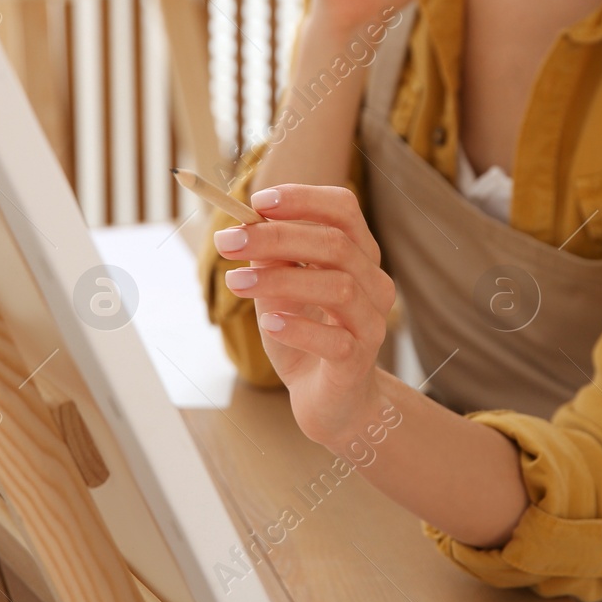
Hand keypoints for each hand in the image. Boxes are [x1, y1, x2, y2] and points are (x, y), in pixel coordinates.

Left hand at [212, 184, 396, 446]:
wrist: (327, 402)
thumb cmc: (304, 338)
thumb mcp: (278, 292)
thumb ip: (268, 262)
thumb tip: (241, 229)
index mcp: (358, 256)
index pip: (344, 209)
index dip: (303, 199)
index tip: (257, 201)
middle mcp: (374, 284)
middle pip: (336, 244)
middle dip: (276, 236)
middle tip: (227, 240)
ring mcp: (371, 323)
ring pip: (338, 286)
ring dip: (280, 279)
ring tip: (235, 283)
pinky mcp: (359, 362)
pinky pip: (335, 340)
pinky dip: (298, 328)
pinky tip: (269, 324)